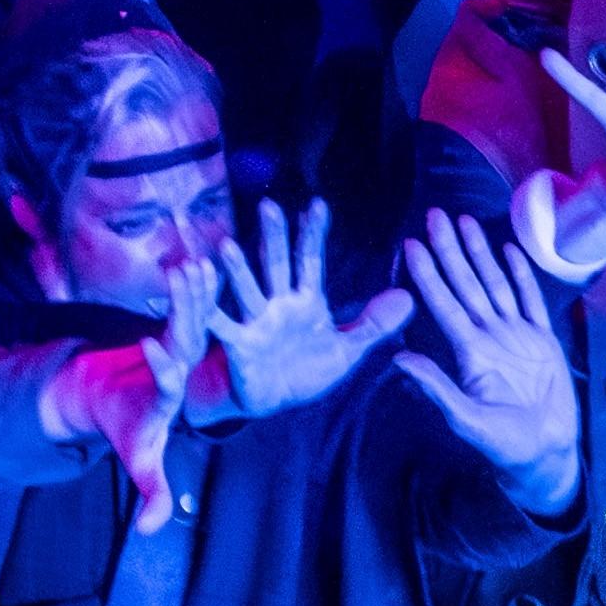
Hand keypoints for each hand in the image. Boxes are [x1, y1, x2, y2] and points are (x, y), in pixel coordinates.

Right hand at [152, 200, 413, 424]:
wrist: (276, 401)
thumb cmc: (306, 369)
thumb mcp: (347, 349)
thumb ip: (373, 323)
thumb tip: (409, 296)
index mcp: (306, 301)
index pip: (311, 261)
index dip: (313, 234)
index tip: (317, 204)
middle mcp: (278, 304)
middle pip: (276, 266)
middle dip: (273, 238)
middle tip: (269, 206)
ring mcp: (256, 322)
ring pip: (245, 290)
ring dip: (236, 270)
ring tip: (226, 245)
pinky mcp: (238, 346)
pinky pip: (221, 325)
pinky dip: (208, 310)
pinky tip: (197, 293)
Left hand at [397, 212, 582, 495]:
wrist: (546, 454)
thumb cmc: (504, 445)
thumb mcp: (467, 421)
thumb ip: (436, 389)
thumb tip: (396, 361)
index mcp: (469, 352)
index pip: (443, 304)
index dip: (427, 274)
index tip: (410, 244)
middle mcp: (489, 336)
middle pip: (466, 283)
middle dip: (450, 249)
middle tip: (434, 214)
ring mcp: (517, 336)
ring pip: (495, 284)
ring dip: (481, 253)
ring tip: (466, 221)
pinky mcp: (544, 342)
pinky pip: (532, 301)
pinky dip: (522, 276)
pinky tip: (511, 250)